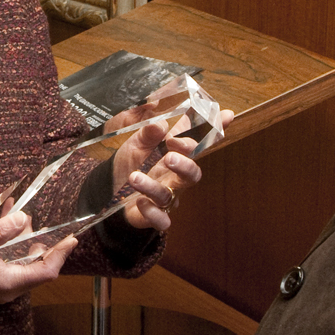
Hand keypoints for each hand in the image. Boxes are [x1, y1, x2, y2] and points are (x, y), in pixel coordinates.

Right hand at [0, 206, 76, 303]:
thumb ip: (0, 231)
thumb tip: (22, 219)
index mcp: (9, 282)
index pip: (46, 272)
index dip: (60, 255)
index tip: (71, 239)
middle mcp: (10, 287)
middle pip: (36, 264)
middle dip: (36, 238)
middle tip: (30, 217)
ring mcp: (4, 284)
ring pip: (23, 258)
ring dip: (20, 236)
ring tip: (12, 211)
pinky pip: (11, 259)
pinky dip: (9, 241)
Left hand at [111, 108, 233, 231]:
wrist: (109, 190)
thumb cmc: (130, 163)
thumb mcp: (137, 143)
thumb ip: (149, 133)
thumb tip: (161, 124)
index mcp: (175, 156)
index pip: (198, 144)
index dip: (215, 131)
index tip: (226, 116)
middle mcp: (175, 178)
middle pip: (192, 174)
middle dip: (185, 165)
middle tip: (170, 156)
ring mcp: (166, 198)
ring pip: (170, 195)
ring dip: (152, 186)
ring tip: (135, 177)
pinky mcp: (153, 215)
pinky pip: (161, 219)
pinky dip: (152, 212)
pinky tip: (141, 202)